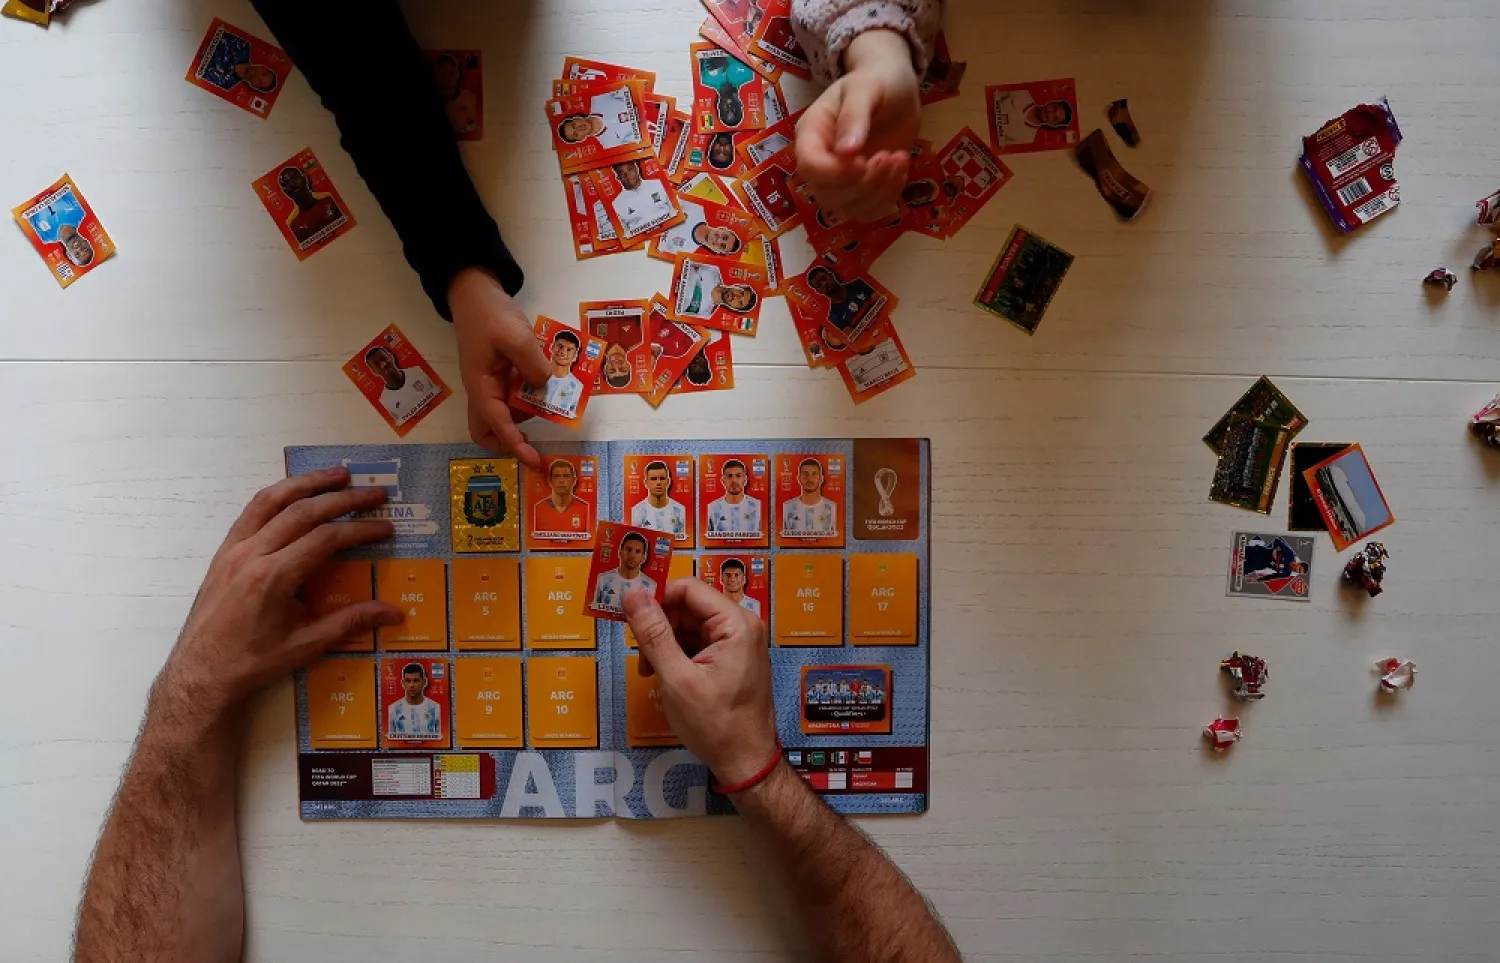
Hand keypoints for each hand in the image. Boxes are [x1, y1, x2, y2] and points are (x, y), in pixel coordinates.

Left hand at [162, 468, 401, 719]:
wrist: (200, 672)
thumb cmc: (253, 661)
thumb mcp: (306, 646)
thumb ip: (350, 622)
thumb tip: (393, 612)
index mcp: (273, 578)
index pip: (324, 539)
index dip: (359, 529)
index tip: (384, 527)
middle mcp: (252, 554)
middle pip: (303, 511)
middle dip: (343, 498)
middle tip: (374, 491)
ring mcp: (234, 549)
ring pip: (273, 500)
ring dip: (308, 483)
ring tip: (338, 474)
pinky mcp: (224, 551)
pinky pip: (252, 511)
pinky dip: (278, 495)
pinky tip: (296, 492)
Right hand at [449, 267, 551, 468]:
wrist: (476, 292)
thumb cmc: (489, 313)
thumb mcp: (514, 335)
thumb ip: (531, 362)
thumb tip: (546, 383)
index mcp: (480, 385)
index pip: (496, 424)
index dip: (514, 444)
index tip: (533, 459)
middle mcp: (484, 389)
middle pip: (488, 429)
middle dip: (509, 441)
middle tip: (535, 444)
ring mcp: (493, 382)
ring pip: (505, 412)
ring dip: (526, 415)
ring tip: (554, 406)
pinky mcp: (502, 373)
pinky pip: (516, 393)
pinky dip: (531, 395)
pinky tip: (550, 385)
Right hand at [624, 580, 777, 785]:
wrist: (746, 762)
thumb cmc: (716, 725)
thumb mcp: (677, 679)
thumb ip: (653, 634)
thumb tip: (632, 595)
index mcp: (736, 623)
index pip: (689, 588)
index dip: (656, 598)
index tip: (630, 618)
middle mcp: (741, 625)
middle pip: (688, 605)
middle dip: (659, 626)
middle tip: (641, 656)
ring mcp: (738, 642)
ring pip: (689, 624)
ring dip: (665, 643)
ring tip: (651, 672)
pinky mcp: (732, 658)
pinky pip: (697, 642)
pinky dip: (677, 655)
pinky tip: (666, 677)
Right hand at [795, 29, 921, 223]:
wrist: (894, 89)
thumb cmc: (877, 80)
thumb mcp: (865, 88)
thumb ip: (854, 115)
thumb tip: (846, 151)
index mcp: (811, 134)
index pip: (810, 166)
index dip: (836, 172)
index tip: (865, 161)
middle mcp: (821, 161)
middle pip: (827, 194)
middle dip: (863, 184)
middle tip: (888, 156)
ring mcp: (840, 180)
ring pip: (848, 209)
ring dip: (878, 193)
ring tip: (899, 160)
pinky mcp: (863, 189)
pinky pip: (868, 211)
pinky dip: (888, 199)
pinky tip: (901, 170)